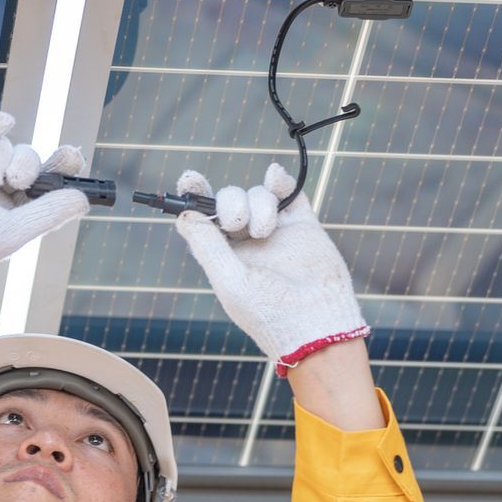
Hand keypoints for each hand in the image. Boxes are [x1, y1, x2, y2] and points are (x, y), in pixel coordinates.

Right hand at [0, 110, 90, 285]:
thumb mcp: (12, 234)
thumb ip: (49, 212)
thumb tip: (84, 198)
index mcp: (13, 211)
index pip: (47, 182)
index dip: (63, 167)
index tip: (73, 155)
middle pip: (28, 158)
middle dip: (29, 164)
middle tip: (18, 181)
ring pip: (2, 144)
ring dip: (0, 158)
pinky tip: (3, 123)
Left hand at [173, 163, 367, 373]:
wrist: (317, 326)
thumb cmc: (269, 313)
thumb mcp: (229, 281)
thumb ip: (207, 245)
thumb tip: (184, 214)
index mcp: (223, 256)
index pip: (203, 219)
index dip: (194, 197)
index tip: (190, 180)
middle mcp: (247, 241)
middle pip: (230, 200)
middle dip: (230, 203)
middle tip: (237, 224)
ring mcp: (275, 232)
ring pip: (257, 195)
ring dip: (258, 204)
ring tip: (265, 230)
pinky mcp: (302, 226)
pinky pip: (289, 194)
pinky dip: (280, 182)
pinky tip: (275, 176)